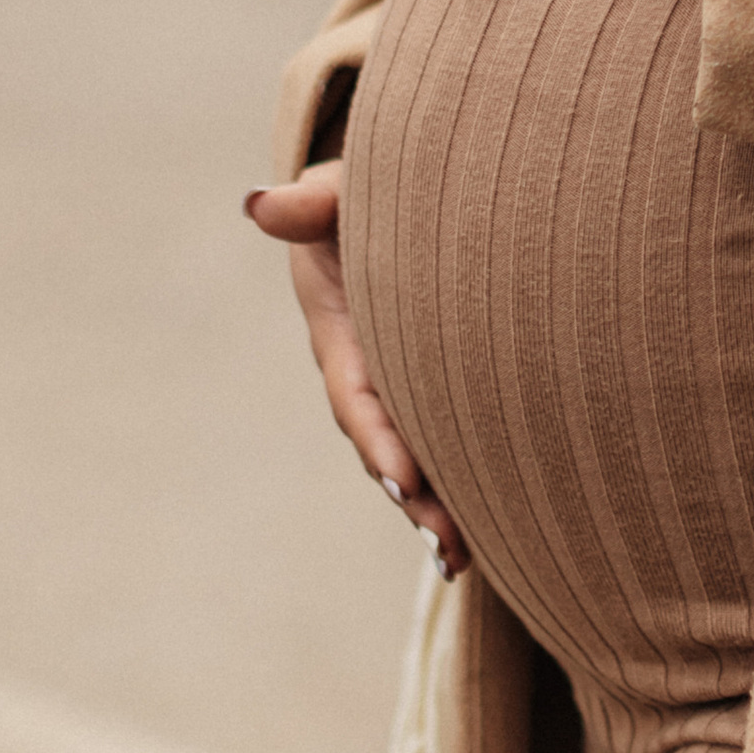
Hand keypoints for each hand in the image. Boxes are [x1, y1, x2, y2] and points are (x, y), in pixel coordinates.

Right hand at [244, 164, 467, 577]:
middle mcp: (366, 373)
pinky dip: (465, 485)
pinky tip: (495, 533)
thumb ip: (311, 202)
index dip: (379, 438)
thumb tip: (259, 203)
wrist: (386, 205)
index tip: (406, 479)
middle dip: (414, 496)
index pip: (357, 394)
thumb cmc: (359, 196)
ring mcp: (400, 387)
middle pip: (387, 446)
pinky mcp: (436, 392)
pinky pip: (447, 442)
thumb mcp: (336, 193)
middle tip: (448, 542)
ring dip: (438, 509)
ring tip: (465, 559)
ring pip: (418, 456)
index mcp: (339, 333)